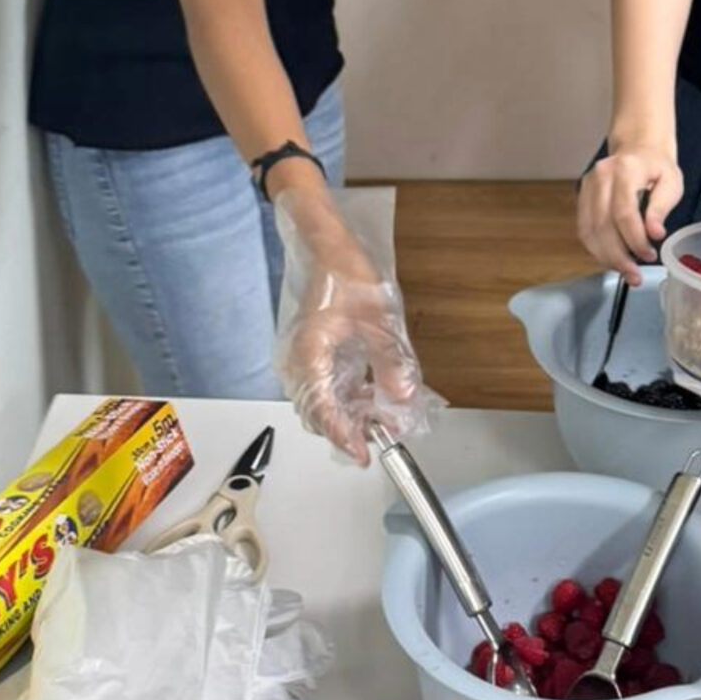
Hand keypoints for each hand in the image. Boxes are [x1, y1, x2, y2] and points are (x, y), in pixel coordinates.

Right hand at [274, 194, 434, 462]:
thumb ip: (391, 362)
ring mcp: (300, 358)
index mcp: (310, 355)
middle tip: (383, 434)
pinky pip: (323, 386)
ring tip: (382, 417)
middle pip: (319, 413)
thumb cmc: (346, 273)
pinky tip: (369, 396)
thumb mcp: (380, 319)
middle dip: (350, 428)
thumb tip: (402, 398)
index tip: (363, 454)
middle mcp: (298, 362)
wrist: (327, 245)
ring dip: (349, 413)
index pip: (323, 411)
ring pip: (321, 402)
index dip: (344, 437)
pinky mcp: (308, 353)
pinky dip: (345, 397)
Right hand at [579, 145, 681, 277]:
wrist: (638, 148)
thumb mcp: (671, 182)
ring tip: (625, 272)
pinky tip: (612, 259)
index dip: (635, 240)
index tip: (649, 256)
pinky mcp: (582, 196)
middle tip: (635, 275)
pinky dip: (596, 249)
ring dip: (606, 257)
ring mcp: (587, 186)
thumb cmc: (657, 167)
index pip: (624, 213)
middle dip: (618, 256)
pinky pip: (584, 229)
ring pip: (589, 230)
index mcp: (625, 170)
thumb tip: (655, 233)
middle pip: (603, 225)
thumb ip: (662, 207)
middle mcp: (600, 176)